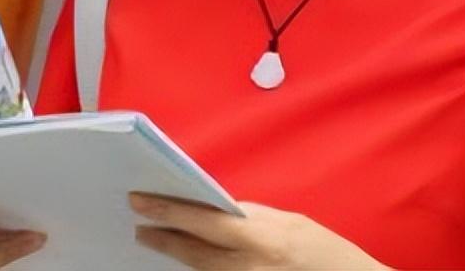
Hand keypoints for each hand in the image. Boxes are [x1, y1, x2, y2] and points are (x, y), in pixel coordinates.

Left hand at [130, 194, 387, 270]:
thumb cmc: (325, 253)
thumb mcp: (289, 223)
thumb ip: (252, 216)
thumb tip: (218, 209)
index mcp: (261, 239)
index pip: (203, 221)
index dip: (169, 210)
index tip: (140, 200)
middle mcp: (249, 268)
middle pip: (193, 253)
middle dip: (163, 236)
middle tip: (139, 225)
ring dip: (176, 256)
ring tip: (156, 240)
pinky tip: (185, 263)